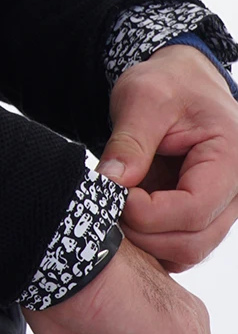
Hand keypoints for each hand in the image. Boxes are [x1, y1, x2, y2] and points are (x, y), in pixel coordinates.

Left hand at [98, 44, 237, 271]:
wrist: (182, 82)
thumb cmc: (169, 84)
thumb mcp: (142, 98)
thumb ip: (129, 142)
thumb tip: (109, 184)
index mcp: (232, 158)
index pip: (194, 208)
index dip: (147, 212)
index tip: (115, 193)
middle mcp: (237, 192)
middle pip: (193, 240)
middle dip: (142, 230)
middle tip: (108, 202)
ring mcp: (223, 208)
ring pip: (187, 250)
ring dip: (145, 239)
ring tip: (117, 204)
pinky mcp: (206, 216)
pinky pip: (180, 246)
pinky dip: (151, 240)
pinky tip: (128, 212)